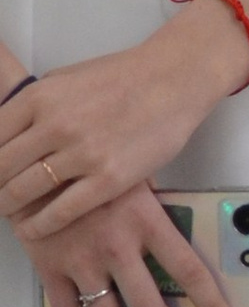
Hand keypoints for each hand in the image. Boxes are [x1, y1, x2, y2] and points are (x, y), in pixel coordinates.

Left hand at [0, 1, 244, 248]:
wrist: (174, 80)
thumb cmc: (121, 77)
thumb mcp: (64, 80)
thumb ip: (33, 107)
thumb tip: (4, 133)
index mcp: (39, 97)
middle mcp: (55, 125)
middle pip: (0, 168)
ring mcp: (82, 154)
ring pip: (23, 192)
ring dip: (9, 207)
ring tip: (9, 212)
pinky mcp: (108, 179)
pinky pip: (60, 212)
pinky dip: (38, 225)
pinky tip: (31, 229)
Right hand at [28, 179, 233, 306]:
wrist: (39, 165)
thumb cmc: (93, 167)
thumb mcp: (137, 176)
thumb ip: (158, 206)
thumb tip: (184, 228)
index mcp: (147, 221)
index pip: (190, 271)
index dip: (211, 305)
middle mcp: (118, 245)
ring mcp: (83, 260)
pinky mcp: (51, 269)